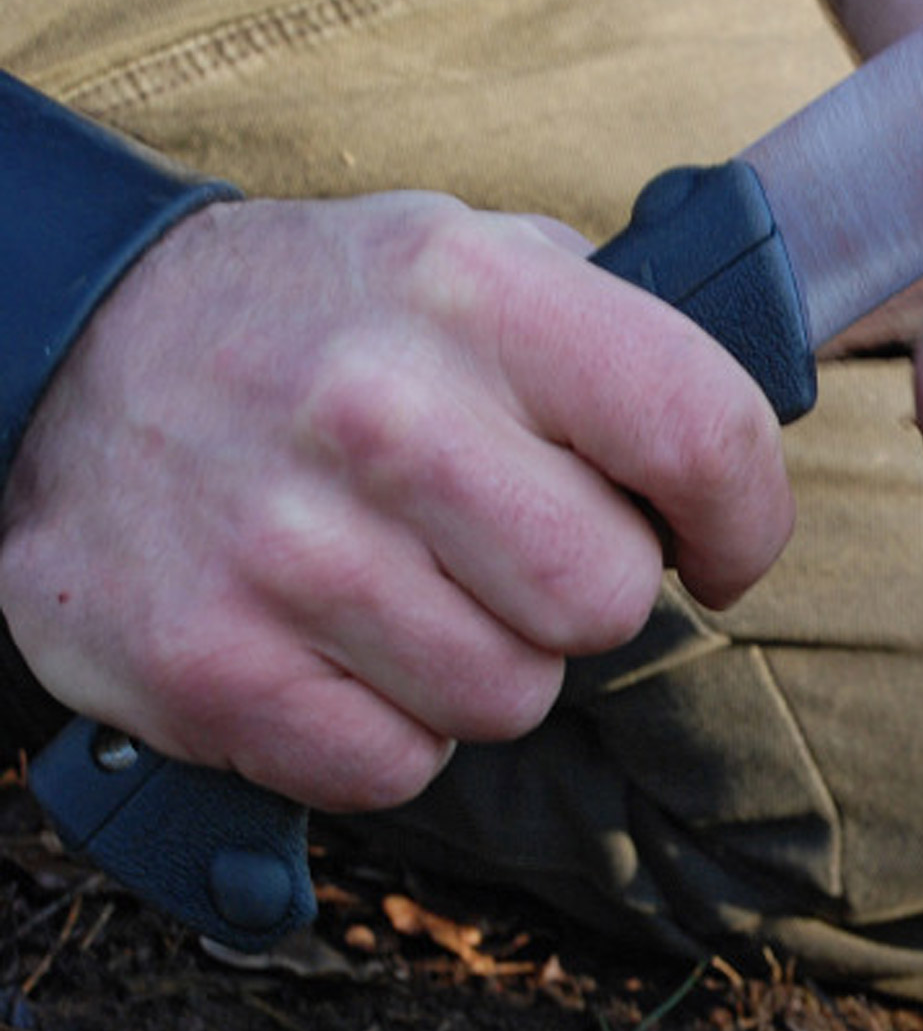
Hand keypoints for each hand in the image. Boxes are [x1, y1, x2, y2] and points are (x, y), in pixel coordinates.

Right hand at [0, 193, 792, 811]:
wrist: (70, 350)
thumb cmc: (325, 327)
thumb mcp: (475, 262)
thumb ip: (620, 342)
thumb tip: (738, 460)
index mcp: (476, 291)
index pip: (701, 434)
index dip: (743, 521)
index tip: (716, 548)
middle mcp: (379, 410)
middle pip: (605, 601)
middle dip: (580, 598)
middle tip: (506, 552)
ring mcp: (282, 547)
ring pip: (507, 701)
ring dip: (477, 665)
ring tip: (399, 582)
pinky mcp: (205, 668)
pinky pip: (394, 768)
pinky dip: (381, 730)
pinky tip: (329, 643)